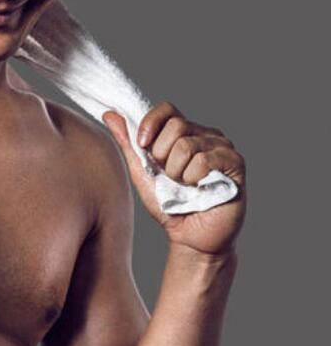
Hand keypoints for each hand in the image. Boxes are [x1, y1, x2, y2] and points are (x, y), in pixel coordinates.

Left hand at [102, 101, 245, 257]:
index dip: (150, 123)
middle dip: (162, 156)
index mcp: (185, 133)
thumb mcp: (141, 171)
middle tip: (170, 177)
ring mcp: (223, 147)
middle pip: (176, 125)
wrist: (190, 237)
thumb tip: (109, 114)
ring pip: (187, 145)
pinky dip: (193, 180)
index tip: (142, 144)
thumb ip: (128, 143)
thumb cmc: (169, 205)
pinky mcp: (235, 164)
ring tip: (185, 186)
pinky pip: (203, 161)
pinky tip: (200, 190)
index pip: (167, 108)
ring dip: (177, 173)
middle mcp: (206, 135)